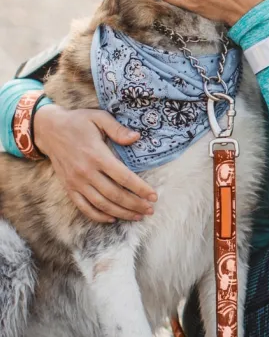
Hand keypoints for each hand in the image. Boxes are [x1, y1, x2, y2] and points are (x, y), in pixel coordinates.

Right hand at [34, 104, 157, 222]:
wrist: (48, 129)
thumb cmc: (77, 122)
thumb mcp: (98, 117)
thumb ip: (118, 129)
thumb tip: (136, 137)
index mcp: (97, 155)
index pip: (123, 177)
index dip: (140, 189)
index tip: (154, 196)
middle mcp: (86, 172)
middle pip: (115, 195)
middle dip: (135, 205)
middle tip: (150, 210)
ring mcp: (76, 181)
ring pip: (101, 204)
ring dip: (121, 213)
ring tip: (137, 216)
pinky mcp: (68, 187)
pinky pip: (83, 206)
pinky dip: (98, 216)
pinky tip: (112, 218)